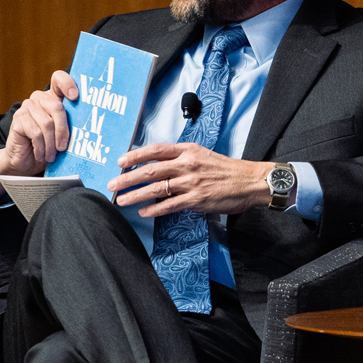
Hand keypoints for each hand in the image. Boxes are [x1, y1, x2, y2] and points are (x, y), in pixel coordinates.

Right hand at [0, 70, 77, 200]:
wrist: (26, 160)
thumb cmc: (49, 146)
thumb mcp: (64, 134)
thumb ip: (73, 126)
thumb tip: (92, 130)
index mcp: (54, 98)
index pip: (59, 79)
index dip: (67, 83)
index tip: (75, 97)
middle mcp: (39, 98)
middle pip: (57, 107)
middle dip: (63, 130)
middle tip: (64, 148)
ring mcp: (27, 107)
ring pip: (47, 123)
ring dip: (52, 144)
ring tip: (52, 156)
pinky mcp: (18, 119)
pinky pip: (35, 133)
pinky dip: (41, 147)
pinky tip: (42, 155)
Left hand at [111, 142, 274, 217]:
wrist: (250, 181)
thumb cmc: (227, 170)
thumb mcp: (203, 155)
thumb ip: (181, 159)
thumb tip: (159, 168)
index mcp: (188, 151)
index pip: (155, 150)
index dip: (135, 156)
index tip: (120, 162)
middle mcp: (187, 164)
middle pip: (150, 171)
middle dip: (127, 178)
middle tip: (113, 184)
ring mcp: (191, 183)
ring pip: (156, 189)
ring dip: (135, 195)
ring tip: (122, 200)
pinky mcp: (196, 199)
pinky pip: (169, 205)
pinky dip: (154, 209)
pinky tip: (144, 212)